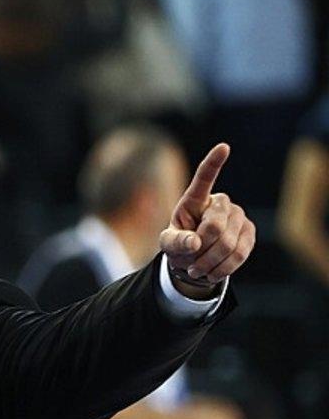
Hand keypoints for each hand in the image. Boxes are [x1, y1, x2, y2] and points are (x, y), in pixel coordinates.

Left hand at [159, 144, 255, 294]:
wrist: (196, 260)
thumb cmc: (180, 245)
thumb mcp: (168, 244)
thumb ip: (175, 242)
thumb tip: (194, 243)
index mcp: (195, 199)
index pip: (204, 178)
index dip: (213, 163)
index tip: (223, 147)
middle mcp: (220, 203)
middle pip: (215, 226)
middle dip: (201, 249)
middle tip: (189, 262)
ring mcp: (238, 216)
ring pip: (229, 243)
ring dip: (210, 263)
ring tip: (197, 269)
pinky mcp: (250, 232)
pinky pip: (240, 253)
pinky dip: (223, 268)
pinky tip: (212, 271)